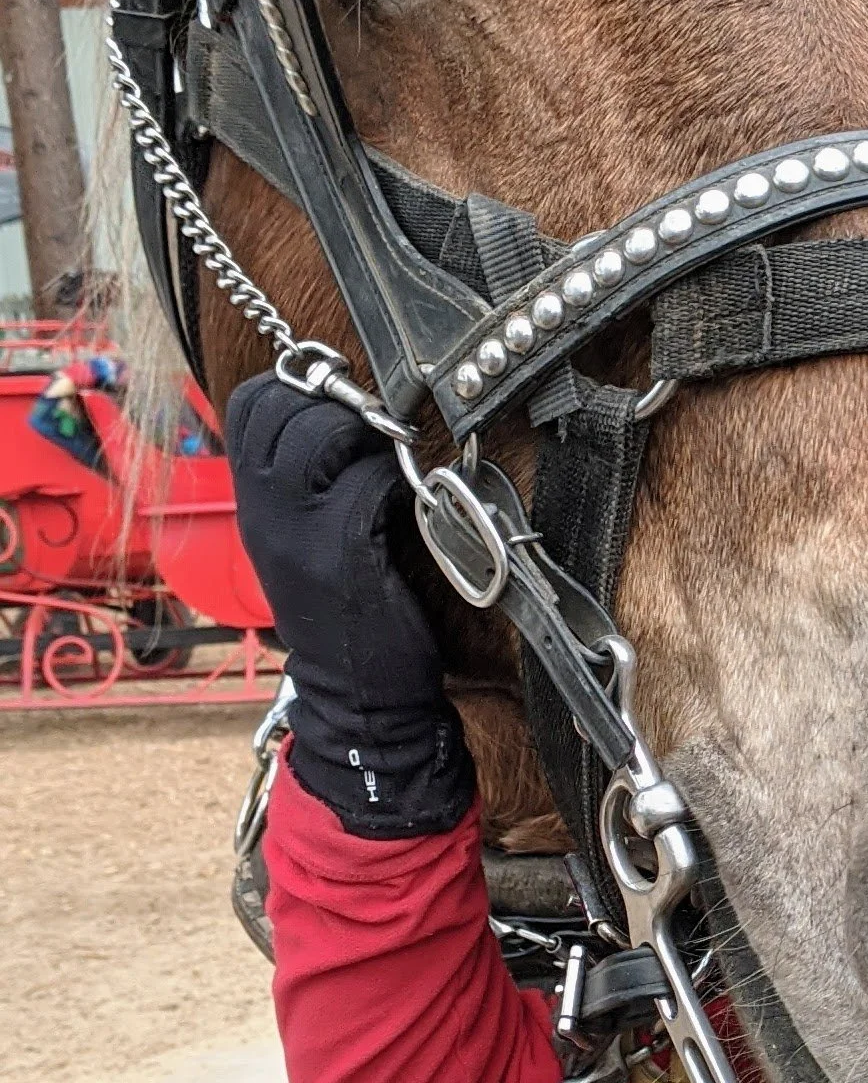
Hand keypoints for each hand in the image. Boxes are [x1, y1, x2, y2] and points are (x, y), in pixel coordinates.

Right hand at [227, 372, 473, 837]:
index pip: (249, 405)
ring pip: (317, 435)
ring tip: (384, 462)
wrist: (356, 695)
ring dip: (363, 433)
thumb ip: (311, 481)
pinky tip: (403, 501)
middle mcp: (263, 513)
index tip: (339, 403)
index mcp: (254, 504)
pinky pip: (364, 484)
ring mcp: (296, 534)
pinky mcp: (339, 556)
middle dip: (332, 401)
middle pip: (278, 408)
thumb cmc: (347, 607)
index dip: (297, 386)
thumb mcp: (308, 538)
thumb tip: (349, 409)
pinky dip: (391, 479)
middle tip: (369, 431)